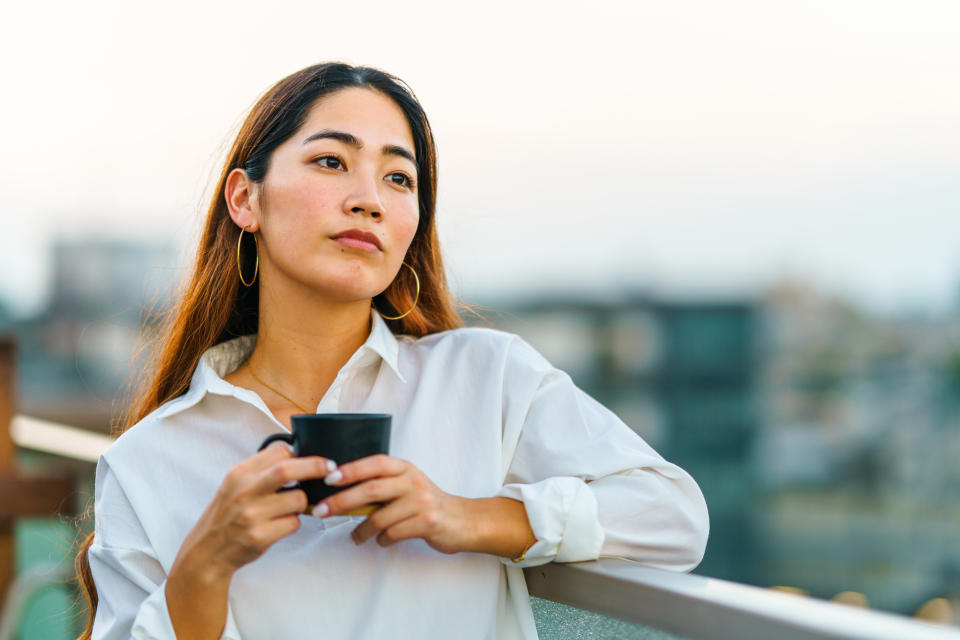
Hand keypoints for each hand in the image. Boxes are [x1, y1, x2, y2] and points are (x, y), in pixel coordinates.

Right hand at [171, 443, 336, 577]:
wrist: (206, 553)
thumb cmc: (228, 516)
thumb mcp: (235, 485)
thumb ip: (261, 470)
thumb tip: (297, 455)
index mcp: (239, 473)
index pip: (278, 452)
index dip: (299, 454)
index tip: (312, 458)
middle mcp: (244, 492)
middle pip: (288, 469)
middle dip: (315, 467)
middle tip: (331, 469)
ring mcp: (251, 515)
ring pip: (298, 499)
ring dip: (302, 503)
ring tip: (290, 509)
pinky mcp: (259, 537)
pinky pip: (294, 523)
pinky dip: (293, 523)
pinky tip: (280, 525)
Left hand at [315, 454, 472, 554]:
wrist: (463, 520)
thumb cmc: (425, 503)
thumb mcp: (407, 485)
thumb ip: (382, 484)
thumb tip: (340, 492)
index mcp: (405, 468)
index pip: (375, 463)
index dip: (351, 469)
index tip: (328, 478)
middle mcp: (413, 481)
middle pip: (372, 489)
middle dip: (342, 501)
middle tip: (321, 511)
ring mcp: (422, 502)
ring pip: (381, 517)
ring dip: (361, 530)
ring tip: (354, 537)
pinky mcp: (428, 522)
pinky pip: (394, 533)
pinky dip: (383, 540)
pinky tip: (382, 541)